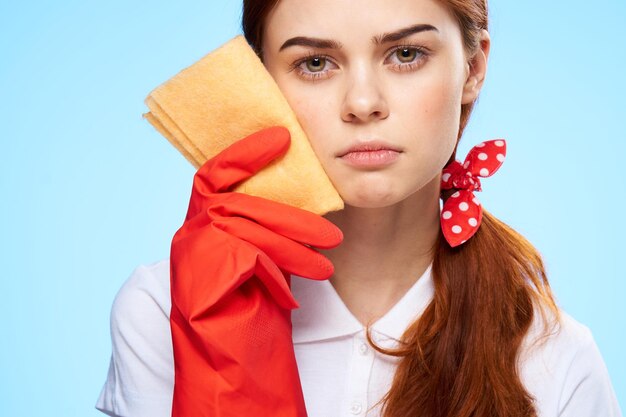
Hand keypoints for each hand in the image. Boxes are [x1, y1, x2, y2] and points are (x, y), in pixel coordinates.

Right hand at [169, 126, 342, 416]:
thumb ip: (267, 230)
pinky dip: (274, 276)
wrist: (225, 362)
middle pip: (242, 204)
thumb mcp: (261, 260)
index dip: (247, 152)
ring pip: (249, 231)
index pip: (216, 173)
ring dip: (293, 248)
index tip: (283, 136)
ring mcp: (190, 253)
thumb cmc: (247, 308)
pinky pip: (247, 260)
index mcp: (201, 224)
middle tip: (333, 235)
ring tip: (326, 266)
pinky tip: (290, 294)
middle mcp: (190, 233)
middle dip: (292, 219)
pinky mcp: (197, 276)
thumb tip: (306, 200)